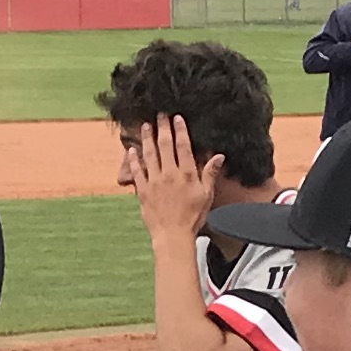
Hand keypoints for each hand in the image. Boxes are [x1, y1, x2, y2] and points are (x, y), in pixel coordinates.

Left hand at [129, 117, 226, 248]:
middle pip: (165, 146)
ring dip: (147, 138)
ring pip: (149, 154)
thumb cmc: (192, 217)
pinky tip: (131, 150)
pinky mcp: (143, 190)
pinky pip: (136, 171)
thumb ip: (210, 174)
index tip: (176, 117)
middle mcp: (169, 174)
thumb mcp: (206, 195)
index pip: (183, 146)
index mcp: (187, 174)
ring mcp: (154, 182)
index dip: (180, 130)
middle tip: (159, 114)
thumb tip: (219, 156)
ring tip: (145, 125)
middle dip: (162, 128)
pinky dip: (133, 159)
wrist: (173, 235)